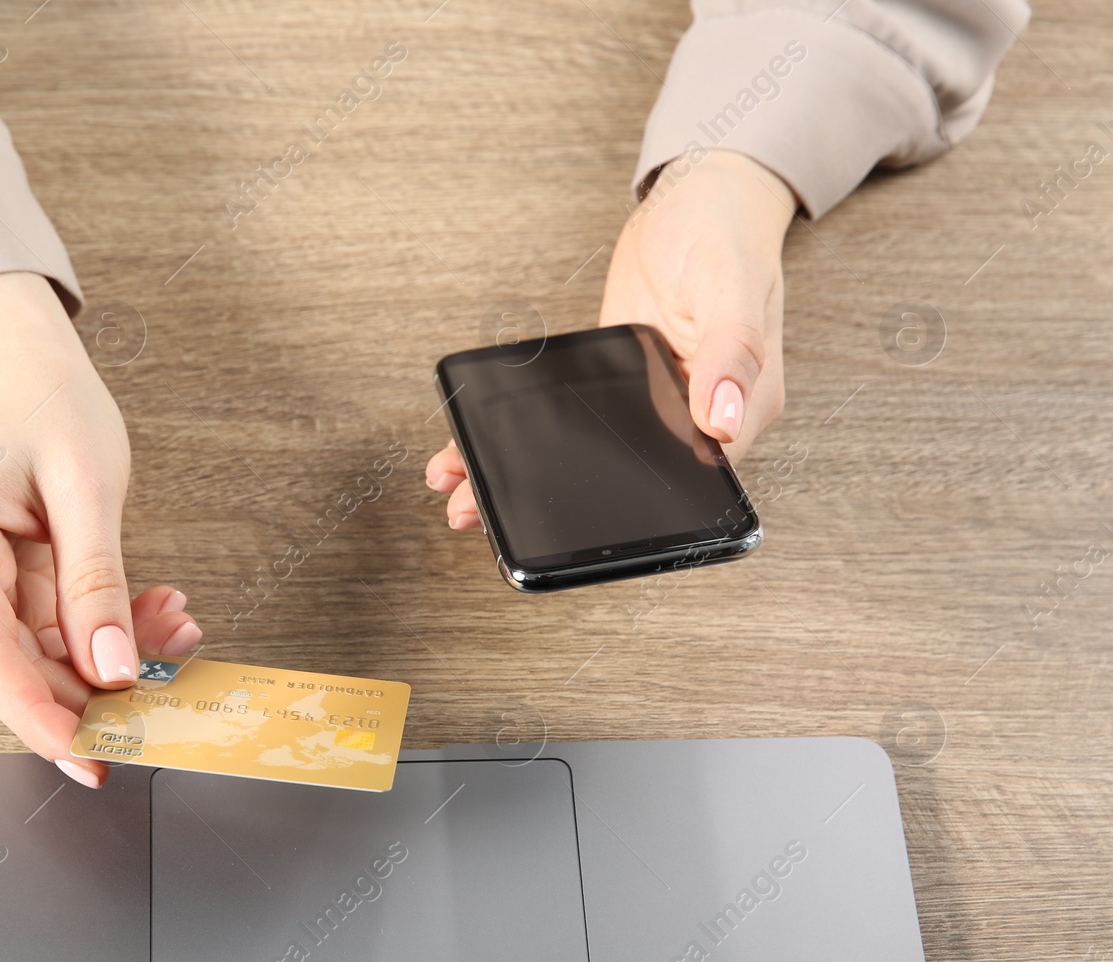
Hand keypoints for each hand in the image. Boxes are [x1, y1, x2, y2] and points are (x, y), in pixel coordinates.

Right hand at [0, 272, 200, 787]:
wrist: (13, 365)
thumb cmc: (41, 401)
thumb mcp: (87, 485)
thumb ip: (97, 582)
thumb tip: (113, 670)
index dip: (44, 719)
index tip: (95, 759)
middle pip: (14, 669)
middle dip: (98, 688)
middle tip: (173, 683)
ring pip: (36, 659)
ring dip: (109, 659)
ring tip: (175, 629)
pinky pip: (44, 635)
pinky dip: (100, 634)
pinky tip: (152, 615)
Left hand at [426, 149, 795, 527]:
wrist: (699, 193)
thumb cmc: (729, 232)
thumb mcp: (731, 287)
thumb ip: (731, 354)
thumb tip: (725, 420)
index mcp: (740, 411)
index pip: (686, 484)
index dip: (627, 512)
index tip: (566, 527)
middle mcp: (696, 416)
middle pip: (626, 482)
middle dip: (555, 504)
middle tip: (481, 512)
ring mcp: (655, 400)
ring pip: (590, 456)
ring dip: (526, 475)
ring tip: (462, 491)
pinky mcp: (618, 381)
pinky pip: (570, 417)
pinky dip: (525, 433)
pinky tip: (476, 445)